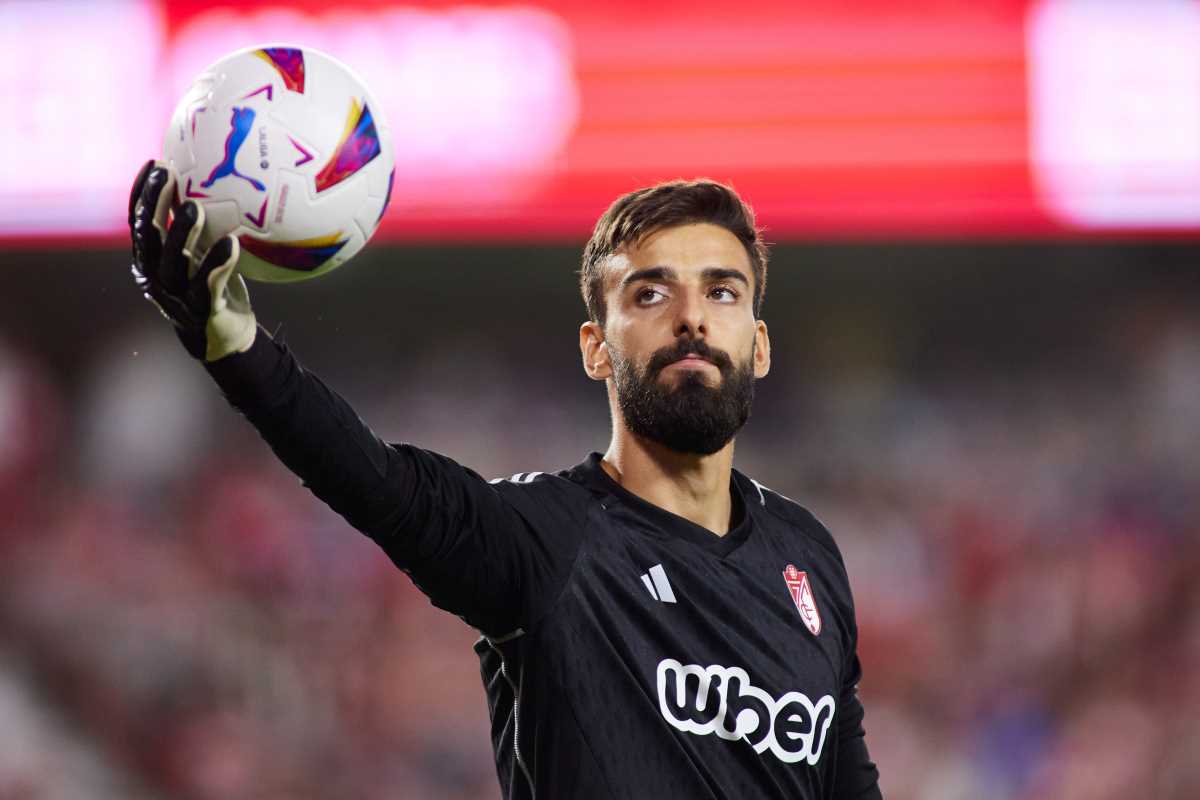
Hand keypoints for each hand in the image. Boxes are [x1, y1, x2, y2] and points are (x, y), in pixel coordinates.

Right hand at [129, 160, 256, 360]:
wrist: (226, 337)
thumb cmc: (212, 286)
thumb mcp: (201, 252)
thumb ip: (198, 226)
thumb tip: (212, 177)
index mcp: (152, 260)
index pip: (139, 222)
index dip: (143, 193)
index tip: (155, 164)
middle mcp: (157, 277)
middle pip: (149, 237)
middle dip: (154, 203)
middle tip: (167, 174)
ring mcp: (177, 297)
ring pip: (173, 263)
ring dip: (182, 233)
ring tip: (195, 207)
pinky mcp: (202, 312)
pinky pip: (209, 285)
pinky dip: (218, 263)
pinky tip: (231, 243)